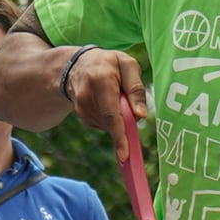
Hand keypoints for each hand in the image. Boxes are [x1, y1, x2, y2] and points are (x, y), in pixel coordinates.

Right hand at [67, 47, 153, 161]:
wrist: (78, 65)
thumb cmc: (109, 64)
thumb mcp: (127, 65)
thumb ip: (136, 88)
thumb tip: (141, 115)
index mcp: (100, 81)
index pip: (112, 114)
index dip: (120, 136)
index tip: (125, 155)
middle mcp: (86, 97)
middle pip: (113, 123)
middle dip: (127, 122)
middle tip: (130, 104)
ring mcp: (82, 109)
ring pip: (110, 126)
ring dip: (119, 117)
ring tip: (114, 95)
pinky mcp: (83, 117)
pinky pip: (105, 125)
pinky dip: (112, 118)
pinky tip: (106, 102)